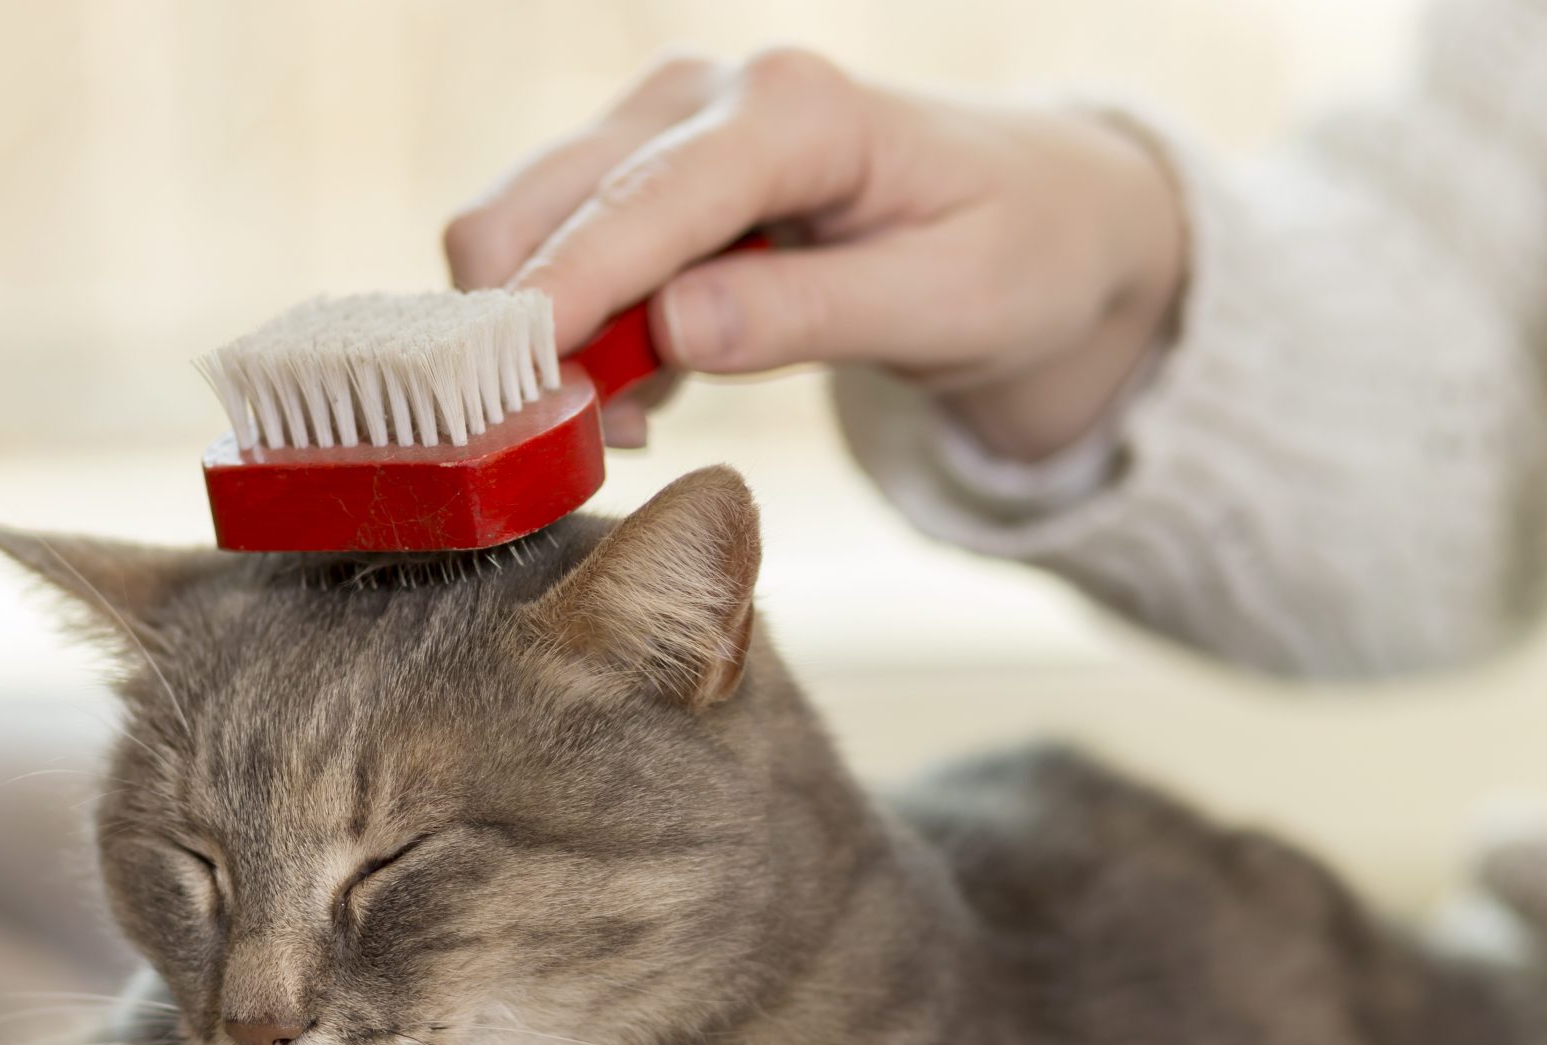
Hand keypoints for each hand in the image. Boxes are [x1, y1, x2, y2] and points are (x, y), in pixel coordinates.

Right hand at [443, 48, 1186, 459]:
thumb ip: (812, 312)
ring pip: (526, 226)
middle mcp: (707, 95)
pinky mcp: (643, 177)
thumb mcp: (947, 302)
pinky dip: (570, 336)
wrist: (1039, 217)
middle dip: (521, 325)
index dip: (568, 286)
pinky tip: (642, 394)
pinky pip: (558, 255)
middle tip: (561, 445)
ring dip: (541, 339)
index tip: (507, 375)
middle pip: (544, 201)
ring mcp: (664, 128)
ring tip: (628, 425)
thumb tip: (672, 329)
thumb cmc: (1014, 253)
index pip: (647, 199)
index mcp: (795, 110)